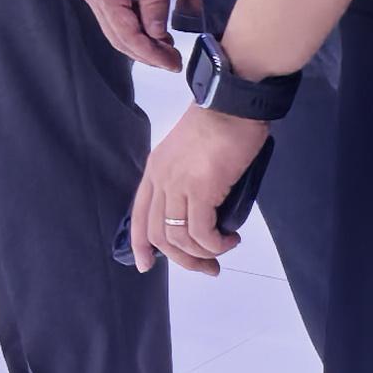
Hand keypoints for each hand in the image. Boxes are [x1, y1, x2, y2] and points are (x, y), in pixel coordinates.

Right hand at [80, 0, 183, 70]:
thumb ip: (155, 2)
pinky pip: (113, 17)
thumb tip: (159, 35)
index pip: (128, 36)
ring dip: (138, 44)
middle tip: (173, 63)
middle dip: (145, 54)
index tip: (173, 64)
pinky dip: (131, 29)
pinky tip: (150, 31)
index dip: (151, 54)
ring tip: (165, 50)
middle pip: (117, 38)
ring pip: (114, 30)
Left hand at [125, 104, 267, 276]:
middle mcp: (160, 180)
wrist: (233, 104)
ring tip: (224, 249)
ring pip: (179, 237)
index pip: (139, 215)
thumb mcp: (191, 154)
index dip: (141, 245)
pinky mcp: (201, 189)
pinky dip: (216, 244)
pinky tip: (230, 238)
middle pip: (158, 234)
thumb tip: (203, 211)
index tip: (148, 266)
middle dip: (182, 259)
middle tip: (207, 268)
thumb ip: (188, 180)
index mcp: (155, 170)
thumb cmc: (220, 125)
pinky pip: (202, 232)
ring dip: (202, 254)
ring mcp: (178, 185)